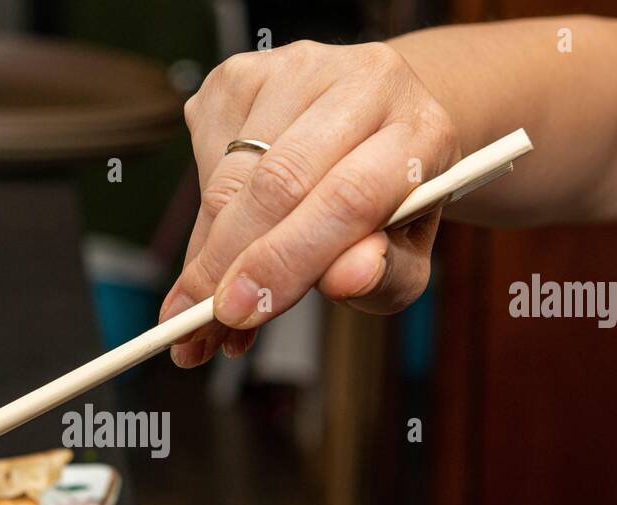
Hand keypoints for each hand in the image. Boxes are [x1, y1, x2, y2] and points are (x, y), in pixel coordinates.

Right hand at [161, 40, 459, 366]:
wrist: (373, 134)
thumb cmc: (389, 208)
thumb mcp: (403, 259)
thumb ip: (383, 276)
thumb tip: (345, 278)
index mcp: (421, 131)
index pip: (350, 197)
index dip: (287, 259)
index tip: (237, 312)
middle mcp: (364, 82)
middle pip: (280, 182)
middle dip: (228, 262)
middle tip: (195, 325)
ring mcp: (298, 67)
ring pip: (231, 175)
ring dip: (205, 251)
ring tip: (198, 307)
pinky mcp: (244, 73)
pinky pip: (204, 158)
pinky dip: (201, 219)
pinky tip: (217, 246)